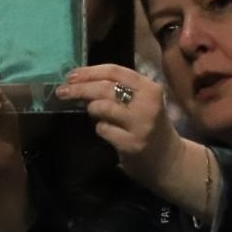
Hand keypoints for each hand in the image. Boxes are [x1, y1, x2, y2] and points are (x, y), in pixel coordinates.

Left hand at [56, 64, 183, 191]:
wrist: (169, 160)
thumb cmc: (149, 126)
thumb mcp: (142, 101)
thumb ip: (119, 90)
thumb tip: (82, 81)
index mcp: (149, 87)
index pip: (114, 71)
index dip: (89, 71)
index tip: (70, 75)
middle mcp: (147, 103)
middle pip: (105, 88)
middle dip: (80, 88)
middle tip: (61, 91)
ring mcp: (141, 124)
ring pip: (102, 107)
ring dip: (92, 109)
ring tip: (94, 113)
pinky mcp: (132, 144)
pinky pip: (103, 129)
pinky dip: (100, 128)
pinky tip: (107, 131)